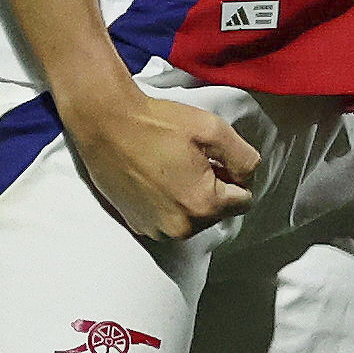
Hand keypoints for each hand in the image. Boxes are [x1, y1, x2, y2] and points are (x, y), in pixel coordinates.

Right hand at [61, 83, 259, 240]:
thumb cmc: (158, 123)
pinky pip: (168, 219)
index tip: (213, 157)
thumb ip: (244, 158)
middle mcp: (180, 227)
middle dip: (212, 187)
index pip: (244, 200)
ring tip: (170, 166)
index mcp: (203, 206)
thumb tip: (248, 177)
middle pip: (217, 212)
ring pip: (193, 217)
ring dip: (189, 197)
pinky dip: (167, 202)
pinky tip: (153, 177)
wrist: (106, 122)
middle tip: (189, 158)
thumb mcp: (214, 130)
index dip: (234, 175)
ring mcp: (155, 230)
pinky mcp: (137, 225)